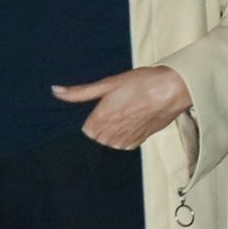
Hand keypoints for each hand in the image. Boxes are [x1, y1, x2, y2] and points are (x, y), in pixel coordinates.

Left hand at [52, 65, 191, 149]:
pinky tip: (133, 122)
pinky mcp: (140, 141)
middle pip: (97, 138)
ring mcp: (126, 139)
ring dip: (114, 132)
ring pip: (110, 143)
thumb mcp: (108, 83)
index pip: (86, 131)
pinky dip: (126, 136)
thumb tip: (55, 91)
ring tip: (126, 114)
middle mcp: (112, 132)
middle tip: (116, 109)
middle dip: (102, 126)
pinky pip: (125, 145)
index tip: (103, 109)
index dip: (94, 119)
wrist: (171, 90)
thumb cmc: (141, 83)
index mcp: (101, 117)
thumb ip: (80, 92)